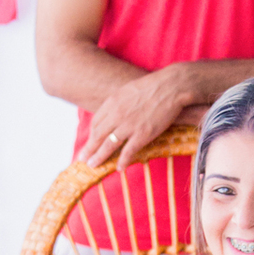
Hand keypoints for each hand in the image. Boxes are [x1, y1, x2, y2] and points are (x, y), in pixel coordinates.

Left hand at [79, 66, 195, 168]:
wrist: (171, 86)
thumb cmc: (153, 86)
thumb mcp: (128, 90)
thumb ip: (118, 102)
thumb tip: (114, 112)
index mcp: (112, 102)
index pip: (96, 122)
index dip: (91, 134)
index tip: (90, 142)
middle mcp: (117, 115)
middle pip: (98, 135)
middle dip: (89, 149)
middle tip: (82, 159)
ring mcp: (129, 125)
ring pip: (109, 145)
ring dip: (99, 157)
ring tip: (93, 165)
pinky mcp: (143, 134)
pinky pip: (129, 151)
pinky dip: (123, 161)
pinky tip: (119, 168)